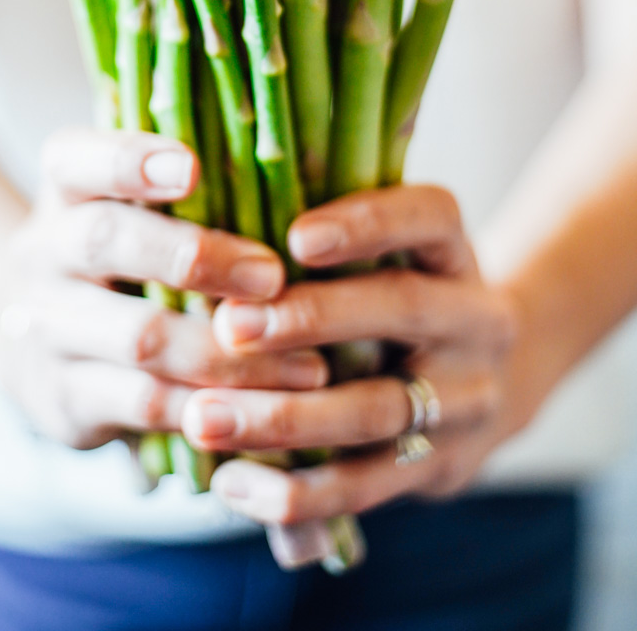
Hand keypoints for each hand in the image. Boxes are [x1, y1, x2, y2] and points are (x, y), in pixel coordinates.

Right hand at [0, 127, 327, 448]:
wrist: (42, 341)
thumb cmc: (129, 251)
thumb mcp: (137, 205)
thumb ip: (195, 186)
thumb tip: (297, 165)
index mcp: (65, 185)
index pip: (79, 158)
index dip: (130, 162)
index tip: (192, 167)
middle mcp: (43, 250)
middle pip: (105, 240)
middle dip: (195, 257)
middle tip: (272, 275)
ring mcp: (45, 327)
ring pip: (138, 337)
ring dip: (228, 352)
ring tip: (305, 364)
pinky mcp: (64, 397)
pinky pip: (144, 402)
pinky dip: (210, 405)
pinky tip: (265, 407)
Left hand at [181, 186, 527, 524]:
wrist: (487, 382)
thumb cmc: (394, 295)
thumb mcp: (386, 250)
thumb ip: (322, 235)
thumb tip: (223, 202)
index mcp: (453, 251)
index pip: (430, 216)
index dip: (367, 223)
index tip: (295, 237)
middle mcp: (475, 320)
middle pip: (404, 307)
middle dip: (312, 317)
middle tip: (229, 326)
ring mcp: (466, 400)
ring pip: (377, 409)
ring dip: (285, 417)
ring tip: (205, 418)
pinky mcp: (442, 468)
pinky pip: (368, 484)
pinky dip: (297, 490)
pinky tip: (232, 482)